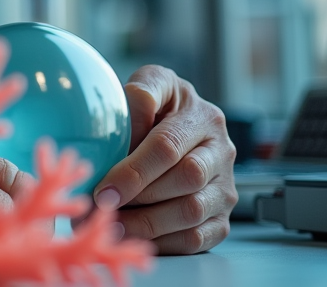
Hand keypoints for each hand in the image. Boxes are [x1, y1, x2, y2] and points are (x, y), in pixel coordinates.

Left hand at [93, 66, 236, 253]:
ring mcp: (224, 187)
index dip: (134, 171)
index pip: (169, 146)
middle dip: (139, 198)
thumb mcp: (152, 84)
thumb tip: (127, 113)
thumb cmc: (160, 106)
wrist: (182, 121)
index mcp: (203, 118)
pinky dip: (163, 242)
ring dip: (147, 224)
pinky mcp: (221, 217)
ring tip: (111, 226)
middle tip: (102, 209)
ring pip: (191, 213)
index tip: (104, 189)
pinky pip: (197, 239)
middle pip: (184, 181)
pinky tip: (133, 235)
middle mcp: (221, 152)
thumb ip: (141, 93)